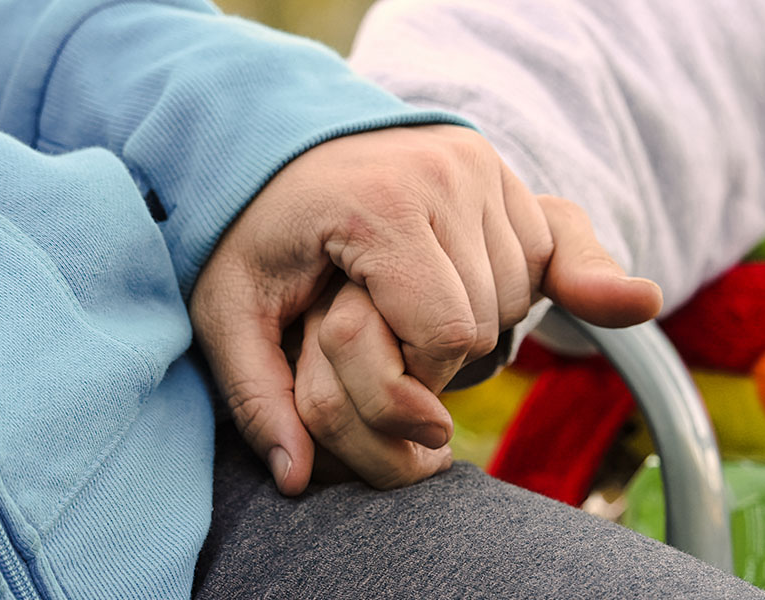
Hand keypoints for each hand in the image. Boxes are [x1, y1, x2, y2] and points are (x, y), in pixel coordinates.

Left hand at [190, 125, 661, 494]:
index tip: (367, 358)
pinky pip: (535, 253)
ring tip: (403, 299)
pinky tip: (442, 274)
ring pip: (516, 292)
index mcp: (380, 205)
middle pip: (487, 318)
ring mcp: (476, 159)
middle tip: (382, 330)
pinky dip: (497, 284)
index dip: (413, 376)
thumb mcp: (229, 311)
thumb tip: (293, 480)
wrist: (276, 140)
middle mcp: (443, 171)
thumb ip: (256, 395)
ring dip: (469, 319)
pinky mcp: (493, 160)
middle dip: (438, 352)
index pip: (448, 334)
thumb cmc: (254, 230)